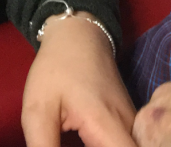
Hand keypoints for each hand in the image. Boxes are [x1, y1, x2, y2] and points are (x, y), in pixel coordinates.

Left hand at [21, 12, 135, 146]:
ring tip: (84, 143)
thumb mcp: (38, 112)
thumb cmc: (58, 69)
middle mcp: (127, 121)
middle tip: (81, 145)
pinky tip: (101, 145)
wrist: (80, 33)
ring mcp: (131, 117)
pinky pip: (132, 141)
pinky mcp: (128, 116)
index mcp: (105, 122)